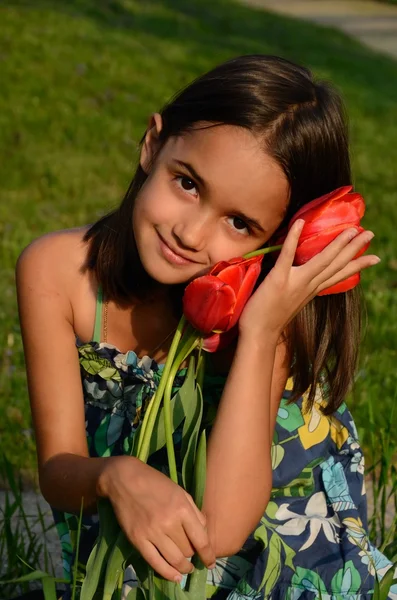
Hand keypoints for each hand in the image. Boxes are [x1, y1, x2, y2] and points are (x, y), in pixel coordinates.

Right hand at [97, 456, 215, 581]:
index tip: (211, 563)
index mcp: (182, 508)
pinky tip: (175, 576)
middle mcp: (169, 523)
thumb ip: (194, 511)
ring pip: (174, 559)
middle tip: (192, 554)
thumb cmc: (155, 482)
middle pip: (187, 550)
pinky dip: (167, 573)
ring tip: (186, 568)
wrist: (124, 479)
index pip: (201, 539)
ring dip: (183, 567)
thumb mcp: (180, 491)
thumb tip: (203, 531)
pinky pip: (155, 562)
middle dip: (192, 554)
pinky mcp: (138, 540)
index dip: (208, 555)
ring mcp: (152, 533)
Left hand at [238, 219, 378, 339]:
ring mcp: (295, 282)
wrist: (259, 335)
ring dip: (338, 244)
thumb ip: (300, 288)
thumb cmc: (269, 319)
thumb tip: (303, 276)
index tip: (375, 257)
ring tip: (351, 229)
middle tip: (370, 233)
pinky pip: (287, 255)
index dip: (357, 265)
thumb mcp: (291, 302)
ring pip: (322, 260)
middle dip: (355, 249)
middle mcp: (309, 286)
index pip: (339, 275)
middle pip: (336, 265)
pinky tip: (300, 222)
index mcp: (312, 291)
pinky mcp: (278, 279)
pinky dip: (293, 237)